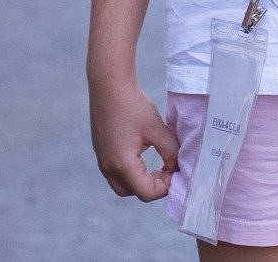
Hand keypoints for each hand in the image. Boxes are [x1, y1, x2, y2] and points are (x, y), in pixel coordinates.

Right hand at [89, 75, 179, 201]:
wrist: (108, 85)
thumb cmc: (133, 104)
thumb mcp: (157, 129)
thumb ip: (170, 151)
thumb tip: (176, 166)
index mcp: (123, 164)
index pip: (147, 193)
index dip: (165, 187)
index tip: (174, 170)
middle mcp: (108, 167)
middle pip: (133, 192)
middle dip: (152, 186)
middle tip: (166, 170)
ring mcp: (102, 160)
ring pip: (122, 185)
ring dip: (140, 180)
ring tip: (156, 165)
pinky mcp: (100, 152)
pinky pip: (115, 172)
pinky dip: (130, 171)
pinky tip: (142, 155)